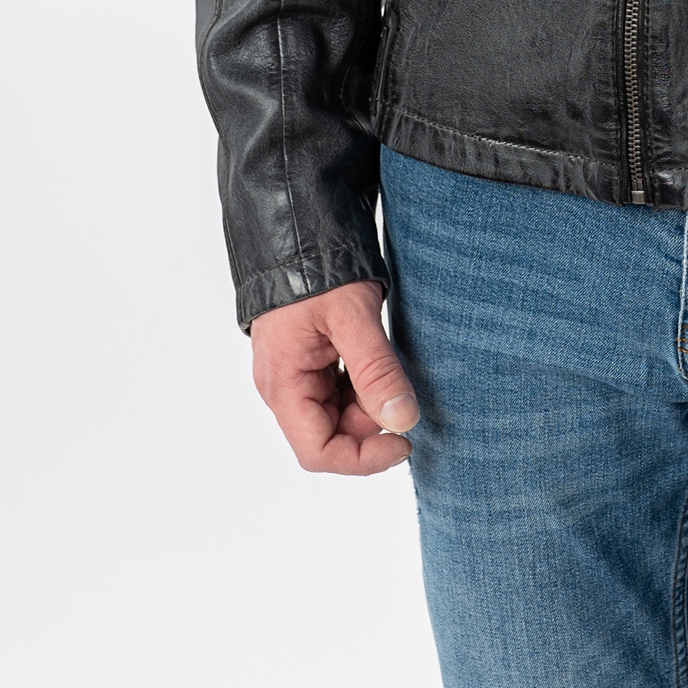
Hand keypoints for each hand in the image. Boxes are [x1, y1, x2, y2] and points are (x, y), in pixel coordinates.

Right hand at [250, 279, 418, 474]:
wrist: (297, 228)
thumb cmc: (315, 267)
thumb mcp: (353, 316)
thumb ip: (376, 371)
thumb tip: (403, 421)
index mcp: (283, 385)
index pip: (318, 452)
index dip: (364, 458)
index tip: (404, 442)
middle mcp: (283, 387)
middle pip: (331, 435)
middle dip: (371, 423)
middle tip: (399, 386)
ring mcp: (294, 374)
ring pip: (338, 414)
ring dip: (369, 402)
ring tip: (386, 359)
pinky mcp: (308, 361)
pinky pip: (337, 391)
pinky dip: (363, 385)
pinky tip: (376, 357)